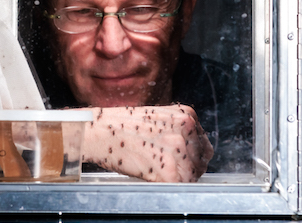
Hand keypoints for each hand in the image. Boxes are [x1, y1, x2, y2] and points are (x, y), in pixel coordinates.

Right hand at [79, 104, 213, 181]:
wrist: (98, 130)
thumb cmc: (120, 125)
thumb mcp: (156, 118)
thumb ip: (176, 130)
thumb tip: (188, 151)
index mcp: (186, 115)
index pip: (203, 145)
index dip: (192, 156)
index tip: (180, 162)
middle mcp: (187, 130)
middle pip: (201, 161)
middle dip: (187, 168)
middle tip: (165, 169)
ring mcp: (179, 150)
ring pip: (192, 176)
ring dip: (177, 178)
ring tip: (155, 171)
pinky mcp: (170, 171)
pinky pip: (180, 186)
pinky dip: (167, 186)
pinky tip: (152, 176)